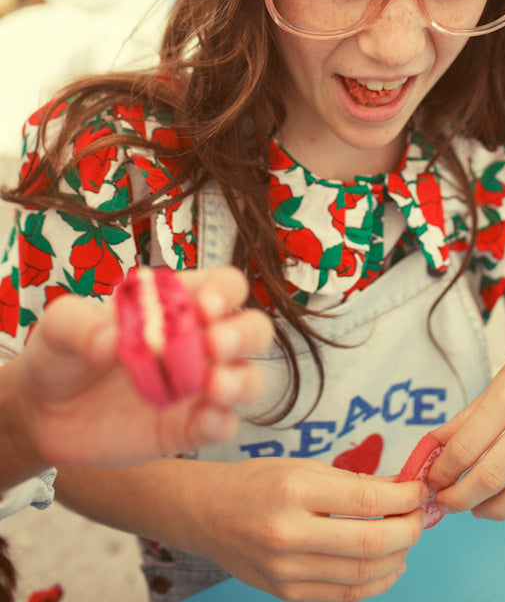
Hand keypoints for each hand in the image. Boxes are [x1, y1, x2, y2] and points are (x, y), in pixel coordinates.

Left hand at [7, 267, 273, 473]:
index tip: (203, 306)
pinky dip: (222, 423)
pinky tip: (204, 421)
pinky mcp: (187, 428)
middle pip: (252, 329)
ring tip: (213, 387)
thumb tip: (111, 340)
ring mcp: (197, 387)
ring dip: (242, 380)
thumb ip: (82, 324)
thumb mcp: (59, 326)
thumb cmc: (60, 352)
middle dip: (243, 334)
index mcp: (178, 304)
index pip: (225, 286)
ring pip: (250, 378)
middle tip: (214, 345)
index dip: (224, 292)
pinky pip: (223, 425)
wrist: (41, 413)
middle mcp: (199, 342)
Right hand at [186, 458, 427, 601]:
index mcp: (295, 490)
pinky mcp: (287, 594)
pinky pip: (344, 595)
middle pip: (370, 545)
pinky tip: (388, 565)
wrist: (207, 513)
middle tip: (421, 516)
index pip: (368, 502)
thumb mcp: (303, 467)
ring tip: (407, 539)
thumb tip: (401, 489)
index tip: (421, 490)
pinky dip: (375, 582)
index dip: (405, 499)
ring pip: (363, 576)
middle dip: (409, 531)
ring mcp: (287, 571)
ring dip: (398, 558)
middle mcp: (289, 533)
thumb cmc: (257, 481)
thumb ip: (354, 482)